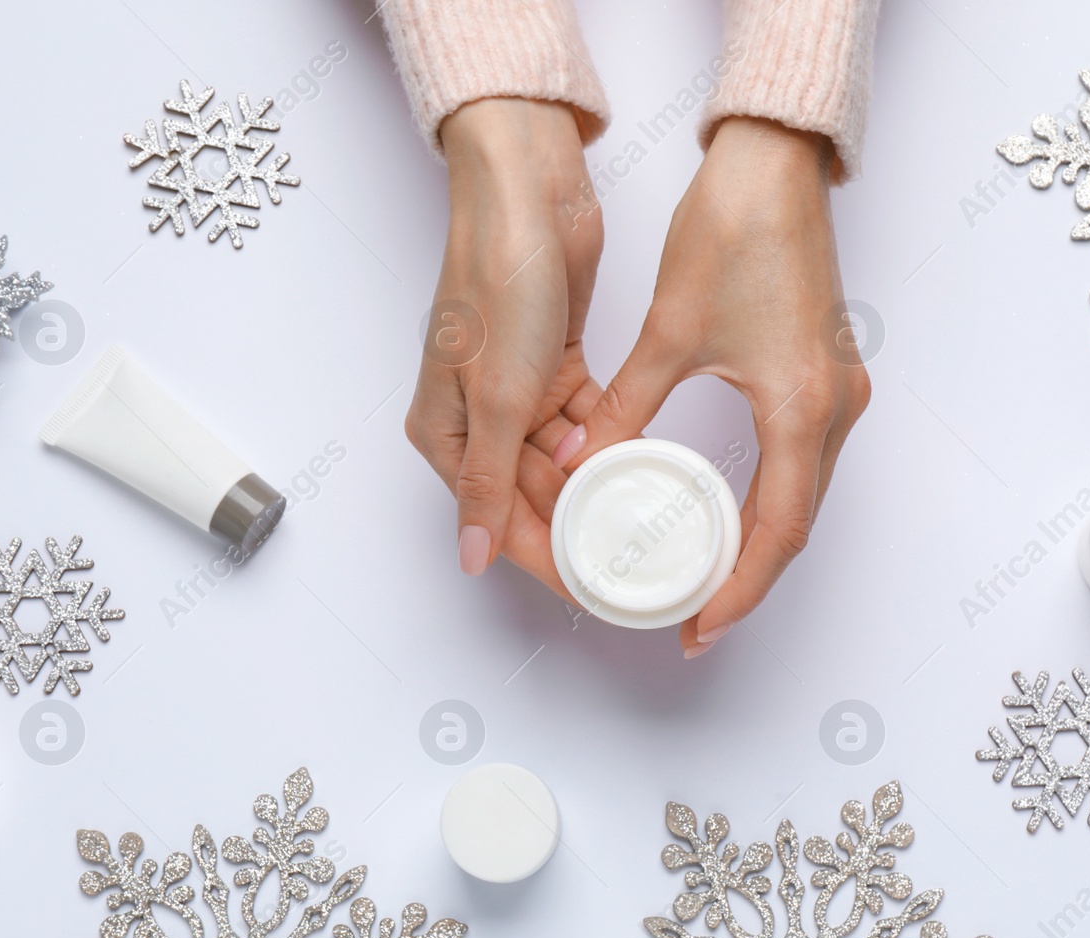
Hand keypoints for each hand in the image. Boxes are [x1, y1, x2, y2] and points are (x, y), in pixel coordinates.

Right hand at [405, 98, 602, 596]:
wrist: (529, 197)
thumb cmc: (497, 281)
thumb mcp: (497, 398)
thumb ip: (487, 483)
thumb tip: (472, 557)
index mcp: (444, 432)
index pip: (496, 519)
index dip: (545, 558)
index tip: (593, 588)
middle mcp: (477, 418)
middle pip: (532, 497)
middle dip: (579, 525)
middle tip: (633, 559)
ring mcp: (518, 393)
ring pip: (563, 464)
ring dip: (598, 485)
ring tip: (645, 518)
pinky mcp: (555, 368)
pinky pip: (584, 426)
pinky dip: (609, 442)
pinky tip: (641, 463)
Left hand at [559, 117, 870, 655]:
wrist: (776, 166)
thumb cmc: (735, 233)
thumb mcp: (670, 334)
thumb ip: (625, 408)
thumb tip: (579, 461)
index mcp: (801, 407)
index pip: (776, 533)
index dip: (739, 591)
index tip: (700, 627)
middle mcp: (835, 409)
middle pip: (798, 525)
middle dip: (748, 579)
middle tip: (698, 617)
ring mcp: (840, 391)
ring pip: (806, 496)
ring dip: (761, 542)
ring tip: (709, 577)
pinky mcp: (829, 374)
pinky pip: (806, 460)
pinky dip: (772, 499)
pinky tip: (732, 513)